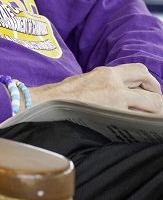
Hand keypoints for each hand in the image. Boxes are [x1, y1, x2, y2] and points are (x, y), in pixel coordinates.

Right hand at [29, 64, 162, 113]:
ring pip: (150, 102)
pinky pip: (139, 118)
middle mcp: (113, 82)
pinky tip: (143, 129)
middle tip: (156, 106)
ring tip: (152, 120)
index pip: (139, 70)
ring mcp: (115, 98)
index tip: (150, 91)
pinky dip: (145, 122)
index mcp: (106, 72)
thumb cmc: (63, 95)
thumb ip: (104, 82)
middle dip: (157, 94)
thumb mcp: (86, 80)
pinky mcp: (112, 114)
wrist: (47, 102)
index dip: (150, 81)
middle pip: (148, 82)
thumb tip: (119, 92)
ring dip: (155, 110)